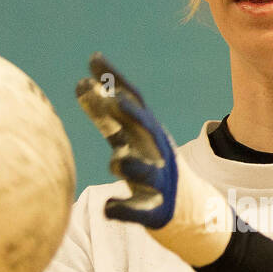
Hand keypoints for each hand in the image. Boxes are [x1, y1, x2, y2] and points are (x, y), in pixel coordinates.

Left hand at [76, 53, 232, 266]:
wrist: (190, 208)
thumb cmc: (149, 165)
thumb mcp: (129, 138)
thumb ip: (105, 115)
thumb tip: (82, 84)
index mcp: (147, 132)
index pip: (131, 100)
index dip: (113, 80)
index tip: (93, 60)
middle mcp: (154, 151)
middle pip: (144, 130)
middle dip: (130, 115)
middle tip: (112, 100)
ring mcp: (158, 182)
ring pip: (145, 172)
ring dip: (131, 166)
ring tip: (117, 164)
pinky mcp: (155, 211)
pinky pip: (139, 211)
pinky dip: (124, 210)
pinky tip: (110, 208)